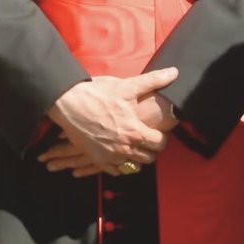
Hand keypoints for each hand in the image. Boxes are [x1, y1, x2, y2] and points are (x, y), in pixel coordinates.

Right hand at [42, 68, 177, 176]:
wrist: (68, 103)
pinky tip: (120, 153)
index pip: (160, 143)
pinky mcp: (97, 159)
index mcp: (136, 132)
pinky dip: (120, 165)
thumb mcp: (128, 86)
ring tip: (135, 145)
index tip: (158, 130)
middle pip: (149, 158)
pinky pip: (115, 171)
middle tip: (148, 138)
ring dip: (137, 157)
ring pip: (133, 166)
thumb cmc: (98, 93)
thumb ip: (154, 80)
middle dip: (151, 149)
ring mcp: (110, 156)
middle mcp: (125, 148)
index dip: (162, 137)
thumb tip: (175, 72)